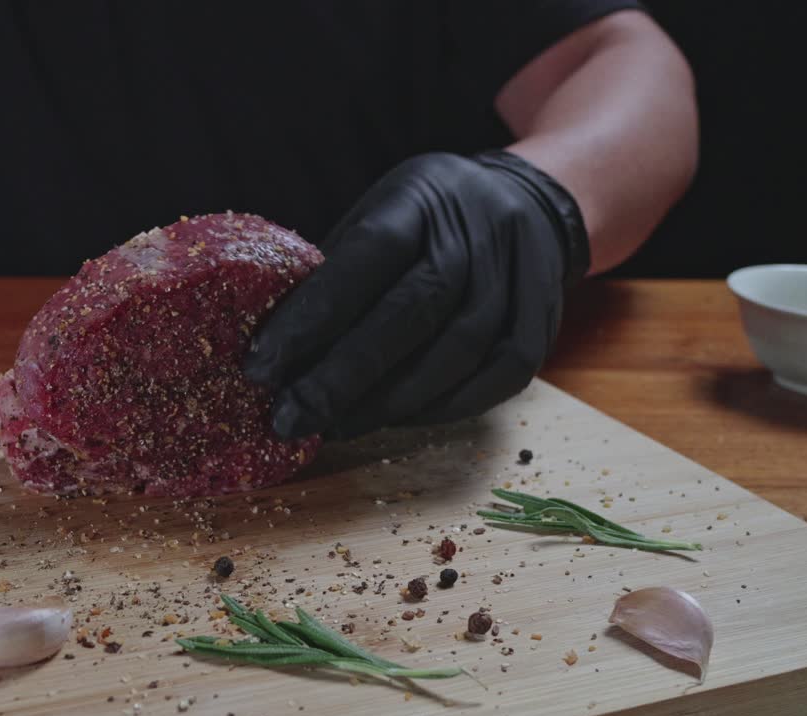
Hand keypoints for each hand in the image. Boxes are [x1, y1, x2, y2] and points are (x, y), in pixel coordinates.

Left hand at [244, 150, 589, 439]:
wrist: (530, 203)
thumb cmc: (425, 223)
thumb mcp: (378, 216)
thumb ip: (337, 274)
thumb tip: (278, 353)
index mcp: (420, 197)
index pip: (364, 258)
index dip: (312, 317)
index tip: (262, 367)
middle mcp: (477, 231)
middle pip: (410, 312)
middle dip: (342, 376)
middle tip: (291, 417)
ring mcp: (519, 275)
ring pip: (454, 352)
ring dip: (386, 403)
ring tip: (333, 426)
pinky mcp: (544, 320)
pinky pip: (495, 378)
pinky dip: (440, 407)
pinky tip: (394, 421)